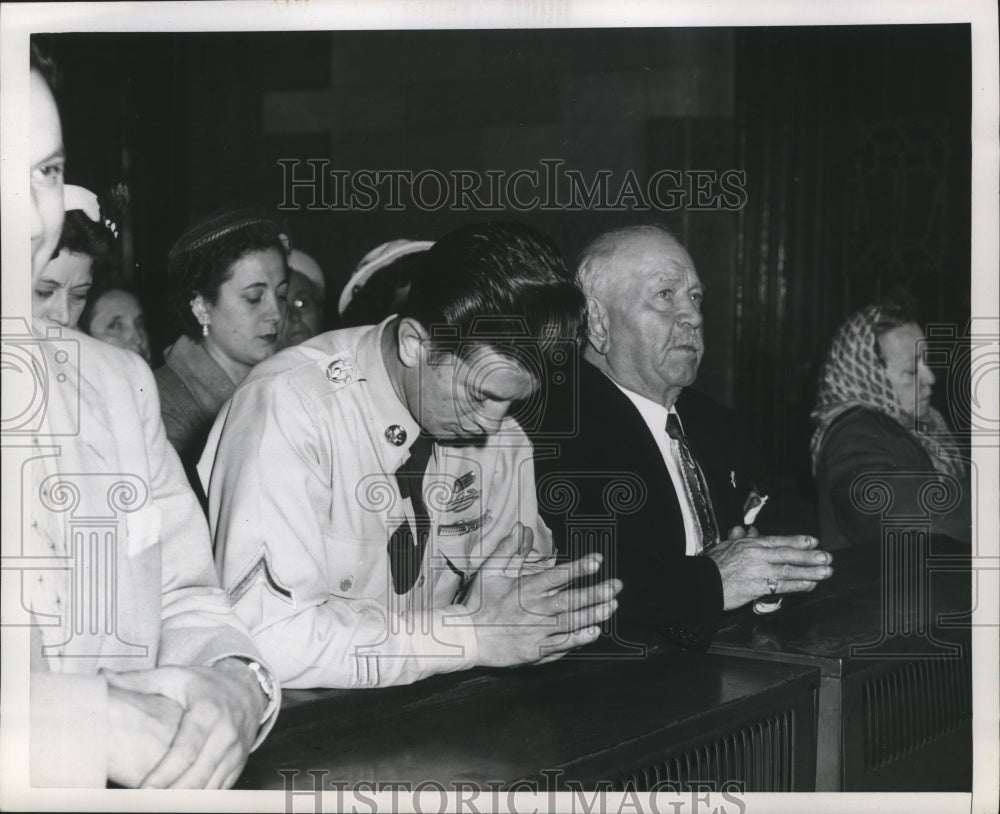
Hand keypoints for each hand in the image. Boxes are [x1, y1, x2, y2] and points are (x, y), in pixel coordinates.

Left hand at [104, 661, 266, 788]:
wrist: (247, 688)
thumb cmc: (205, 684)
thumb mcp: (174, 676)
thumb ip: (138, 680)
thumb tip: (103, 676)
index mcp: (207, 713)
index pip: (185, 752)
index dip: (162, 776)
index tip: (142, 792)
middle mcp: (226, 734)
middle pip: (198, 777)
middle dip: (172, 797)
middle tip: (146, 804)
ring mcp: (236, 751)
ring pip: (211, 788)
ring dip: (186, 801)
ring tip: (161, 806)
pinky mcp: (239, 763)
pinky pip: (220, 790)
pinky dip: (201, 799)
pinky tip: (181, 802)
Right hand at [468, 522, 622, 666]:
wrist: (467, 637)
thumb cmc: (479, 602)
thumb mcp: (490, 571)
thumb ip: (508, 550)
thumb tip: (520, 528)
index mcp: (525, 589)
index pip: (557, 575)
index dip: (579, 567)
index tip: (597, 560)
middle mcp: (535, 610)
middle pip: (571, 600)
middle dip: (596, 592)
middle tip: (616, 586)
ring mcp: (536, 632)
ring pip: (571, 623)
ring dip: (594, 614)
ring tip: (612, 606)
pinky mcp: (535, 650)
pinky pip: (562, 645)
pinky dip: (579, 639)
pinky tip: (595, 632)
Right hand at [707, 525, 833, 610]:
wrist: (700, 583)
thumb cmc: (711, 565)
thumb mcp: (725, 545)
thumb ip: (739, 537)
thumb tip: (748, 530)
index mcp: (749, 543)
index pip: (777, 540)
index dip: (797, 540)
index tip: (813, 541)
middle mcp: (756, 555)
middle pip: (787, 554)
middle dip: (809, 556)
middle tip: (827, 557)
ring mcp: (757, 571)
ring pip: (788, 570)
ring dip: (810, 571)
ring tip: (826, 572)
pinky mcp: (756, 587)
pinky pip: (781, 586)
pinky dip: (797, 585)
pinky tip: (810, 585)